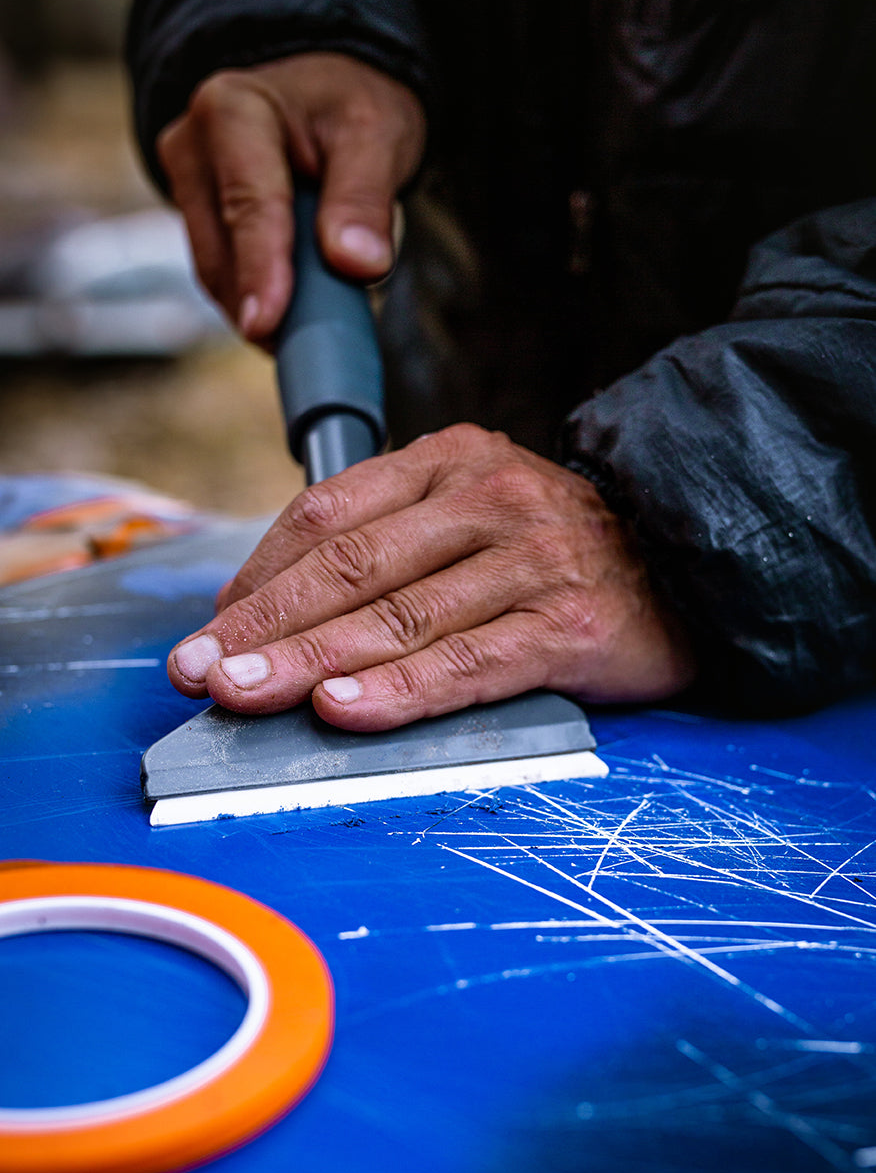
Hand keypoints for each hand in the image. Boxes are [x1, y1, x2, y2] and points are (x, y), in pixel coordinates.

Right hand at [156, 52, 426, 340]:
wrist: (323, 92)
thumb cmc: (350, 108)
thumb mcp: (378, 134)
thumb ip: (366, 198)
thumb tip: (357, 266)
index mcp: (236, 109)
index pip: (248, 204)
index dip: (259, 269)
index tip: (265, 325)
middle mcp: (193, 143)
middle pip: (222, 249)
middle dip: (263, 303)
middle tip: (310, 351)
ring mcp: (186, 183)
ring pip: (215, 272)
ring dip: (260, 308)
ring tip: (309, 330)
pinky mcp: (192, 216)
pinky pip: (219, 275)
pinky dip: (255, 299)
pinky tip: (289, 313)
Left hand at [167, 425, 696, 727]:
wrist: (688, 567)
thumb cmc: (556, 557)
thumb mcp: (472, 521)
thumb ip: (390, 551)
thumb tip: (278, 621)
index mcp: (451, 460)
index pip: (328, 515)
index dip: (259, 577)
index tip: (210, 630)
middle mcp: (488, 496)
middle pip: (350, 564)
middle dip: (264, 626)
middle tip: (199, 671)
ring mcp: (532, 557)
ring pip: (399, 615)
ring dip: (309, 663)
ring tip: (243, 698)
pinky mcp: (569, 622)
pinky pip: (467, 661)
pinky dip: (400, 691)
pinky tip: (344, 713)